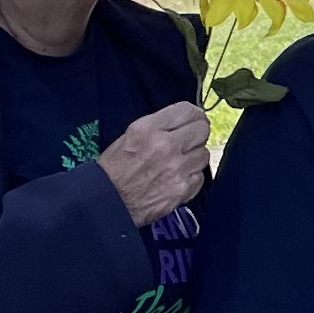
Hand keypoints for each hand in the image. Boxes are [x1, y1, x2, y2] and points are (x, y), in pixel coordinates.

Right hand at [100, 102, 211, 223]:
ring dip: (195, 156)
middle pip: (202, 130)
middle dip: (198, 133)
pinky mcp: (183, 189)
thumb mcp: (130, 134)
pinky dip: (193, 176)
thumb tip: (183, 122)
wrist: (109, 202)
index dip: (194, 114)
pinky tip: (179, 177)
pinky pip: (200, 176)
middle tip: (191, 139)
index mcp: (148, 129)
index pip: (187, 110)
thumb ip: (159, 125)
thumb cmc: (114, 169)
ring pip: (204, 153)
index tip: (194, 118)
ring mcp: (177, 169)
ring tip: (181, 160)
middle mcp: (166, 146)